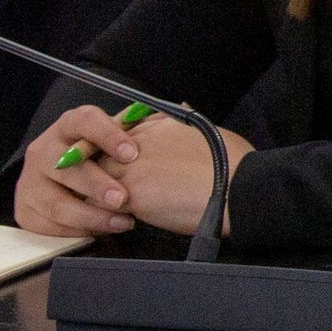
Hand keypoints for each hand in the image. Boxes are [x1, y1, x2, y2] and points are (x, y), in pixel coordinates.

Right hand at [15, 105, 142, 236]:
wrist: (62, 173)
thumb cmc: (100, 154)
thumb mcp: (114, 138)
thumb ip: (134, 131)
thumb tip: (167, 118)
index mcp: (70, 125)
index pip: (85, 121)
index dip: (108, 136)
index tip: (132, 153)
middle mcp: (44, 150)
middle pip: (66, 167)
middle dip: (97, 185)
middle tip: (123, 198)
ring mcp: (31, 180)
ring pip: (56, 202)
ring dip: (91, 215)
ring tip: (122, 221)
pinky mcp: (25, 208)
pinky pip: (47, 224)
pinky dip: (76, 230)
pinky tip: (100, 229)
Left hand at [100, 116, 254, 237]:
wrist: (239, 188)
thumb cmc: (233, 163)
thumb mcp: (208, 129)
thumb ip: (185, 122)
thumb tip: (183, 108)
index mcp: (157, 124)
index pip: (116, 133)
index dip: (112, 151)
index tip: (116, 164)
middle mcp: (139, 141)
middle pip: (98, 155)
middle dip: (97, 173)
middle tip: (103, 191)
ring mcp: (132, 167)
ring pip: (92, 180)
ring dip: (97, 196)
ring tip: (109, 211)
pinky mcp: (131, 193)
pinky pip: (99, 205)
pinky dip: (103, 215)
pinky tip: (117, 222)